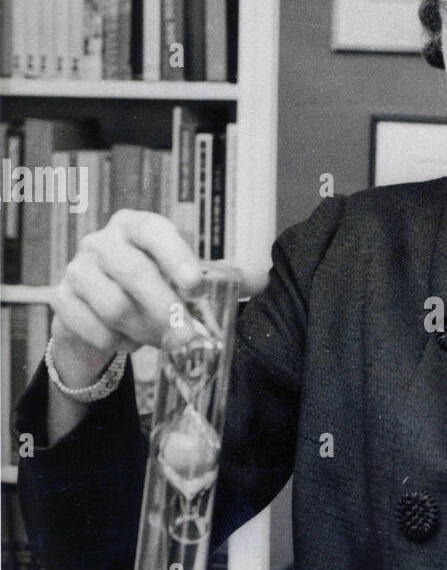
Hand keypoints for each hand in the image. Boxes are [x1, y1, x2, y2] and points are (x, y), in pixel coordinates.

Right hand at [49, 209, 267, 387]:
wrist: (98, 314)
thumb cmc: (149, 289)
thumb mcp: (185, 280)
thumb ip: (224, 278)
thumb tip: (263, 278)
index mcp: (136, 226)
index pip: (155, 230)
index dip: (176, 256)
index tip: (196, 286)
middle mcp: (102, 241)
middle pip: (133, 272)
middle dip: (164, 308)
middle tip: (187, 337)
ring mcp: (77, 268)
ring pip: (113, 305)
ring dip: (142, 331)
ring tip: (158, 339)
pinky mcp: (59, 299)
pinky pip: (90, 327)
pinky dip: (114, 342)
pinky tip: (126, 342)